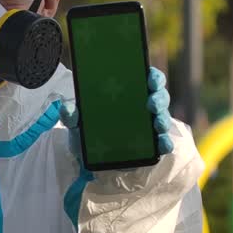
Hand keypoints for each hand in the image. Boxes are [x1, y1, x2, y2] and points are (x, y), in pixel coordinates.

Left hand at [59, 67, 174, 164]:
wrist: (86, 156)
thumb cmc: (85, 130)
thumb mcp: (75, 121)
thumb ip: (71, 114)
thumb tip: (67, 107)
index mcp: (129, 93)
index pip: (148, 78)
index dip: (153, 76)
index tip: (149, 77)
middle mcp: (143, 107)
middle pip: (160, 97)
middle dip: (159, 99)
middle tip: (151, 104)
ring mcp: (148, 127)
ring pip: (163, 118)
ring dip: (163, 120)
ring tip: (156, 124)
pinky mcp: (150, 146)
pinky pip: (163, 143)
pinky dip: (166, 143)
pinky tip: (162, 144)